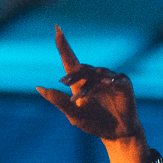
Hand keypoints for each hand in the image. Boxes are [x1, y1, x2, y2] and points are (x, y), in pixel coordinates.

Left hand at [37, 26, 142, 141]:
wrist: (116, 134)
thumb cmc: (94, 124)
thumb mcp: (74, 115)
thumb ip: (58, 101)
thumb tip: (38, 87)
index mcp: (80, 83)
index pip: (70, 60)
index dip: (63, 45)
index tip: (56, 28)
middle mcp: (95, 78)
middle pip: (82, 68)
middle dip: (73, 74)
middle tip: (63, 82)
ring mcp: (110, 80)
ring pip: (96, 75)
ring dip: (88, 85)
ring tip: (81, 98)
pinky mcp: (124, 84)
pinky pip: (115, 79)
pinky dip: (109, 82)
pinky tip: (104, 85)